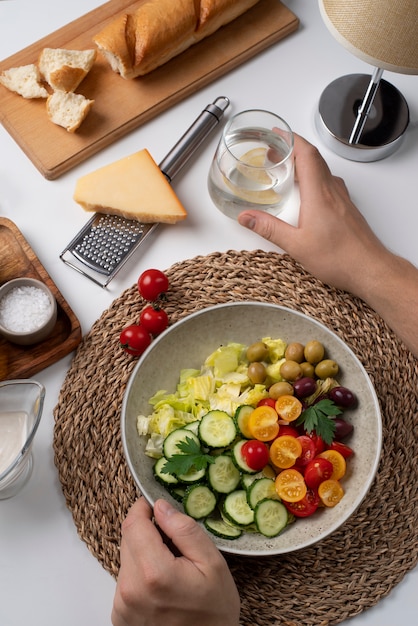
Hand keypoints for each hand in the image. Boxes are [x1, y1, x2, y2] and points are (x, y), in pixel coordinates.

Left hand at [111, 498, 239, 625]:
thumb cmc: (214, 612)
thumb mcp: (212, 564)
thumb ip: (185, 530)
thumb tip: (161, 506)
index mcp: (153, 573)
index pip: (133, 524)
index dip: (142, 508)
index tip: (154, 504)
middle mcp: (130, 590)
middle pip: (128, 539)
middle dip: (146, 531)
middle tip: (172, 539)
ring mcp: (121, 606)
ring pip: (126, 558)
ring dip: (143, 553)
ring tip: (171, 566)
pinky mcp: (119, 616)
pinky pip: (126, 579)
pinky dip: (140, 573)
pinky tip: (161, 584)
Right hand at [238, 134, 417, 356]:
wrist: (369, 269)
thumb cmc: (340, 258)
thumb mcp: (296, 245)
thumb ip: (269, 228)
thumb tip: (247, 217)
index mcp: (319, 193)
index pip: (306, 153)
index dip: (291, 139)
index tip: (277, 134)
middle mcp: (333, 190)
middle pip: (314, 158)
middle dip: (293, 150)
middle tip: (276, 153)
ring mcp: (342, 198)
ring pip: (322, 170)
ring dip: (304, 164)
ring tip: (287, 170)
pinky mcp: (347, 208)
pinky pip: (329, 183)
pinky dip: (314, 178)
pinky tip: (307, 193)